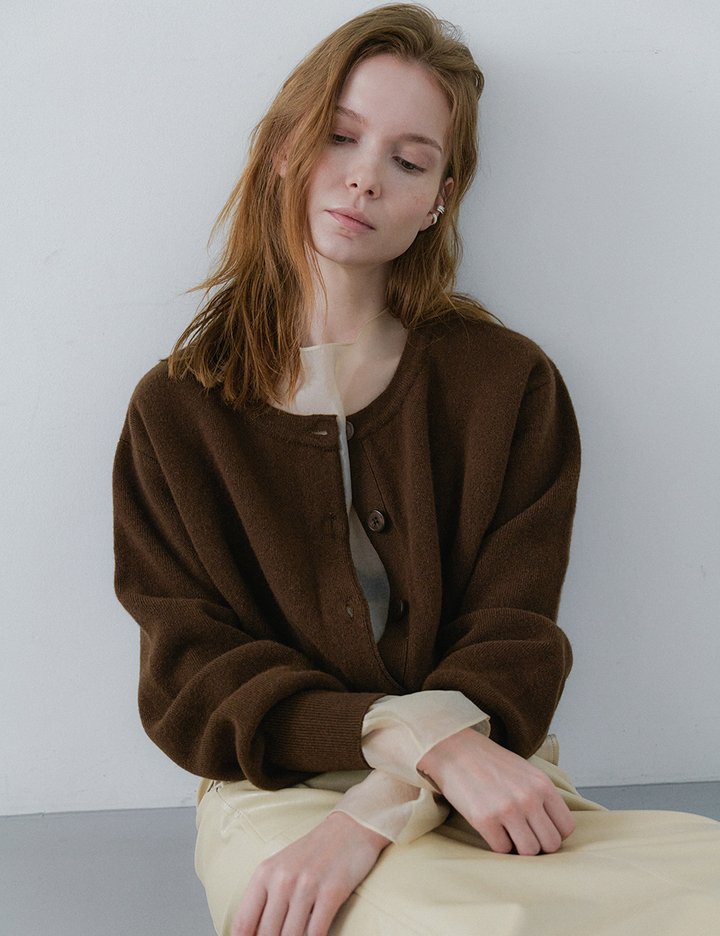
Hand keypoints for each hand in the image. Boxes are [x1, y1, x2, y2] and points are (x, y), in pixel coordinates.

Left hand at [231, 810, 389, 935]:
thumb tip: (253, 933)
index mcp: (264, 874)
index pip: (243, 923)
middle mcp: (283, 879)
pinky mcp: (332, 891)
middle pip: (266, 934)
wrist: (349, 829)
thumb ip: (266, 899)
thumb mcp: (281, 869)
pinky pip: (316, 932)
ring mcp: (307, 885)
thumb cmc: (313, 853)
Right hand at [417, 728, 574, 855]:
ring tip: (507, 831)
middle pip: (550, 844)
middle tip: (522, 833)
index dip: (553, 832)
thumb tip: (554, 829)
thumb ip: (543, 797)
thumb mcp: (526, 771)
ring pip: (529, 851)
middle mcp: (529, 798)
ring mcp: (507, 810)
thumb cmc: (490, 762)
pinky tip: (491, 827)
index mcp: (542, 785)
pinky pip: (502, 850)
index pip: (566, 828)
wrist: (454, 749)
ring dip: (518, 847)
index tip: (539, 829)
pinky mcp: (485, 820)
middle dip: (537, 843)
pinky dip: (497, 843)